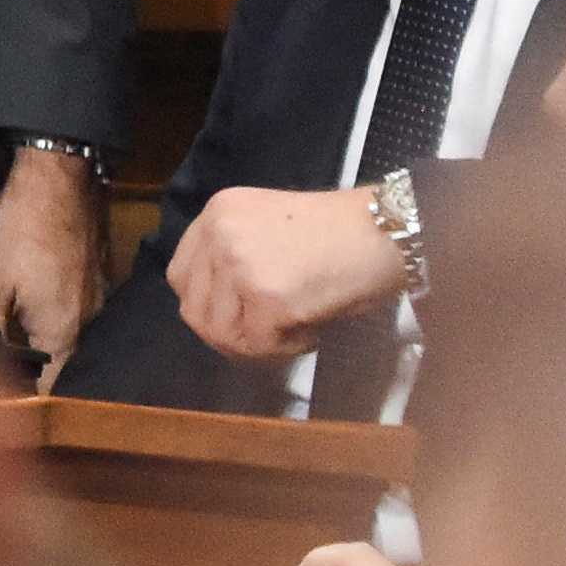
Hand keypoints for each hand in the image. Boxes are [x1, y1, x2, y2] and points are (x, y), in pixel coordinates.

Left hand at [0, 144, 102, 376]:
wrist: (59, 174)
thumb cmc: (24, 224)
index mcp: (63, 332)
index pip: (47, 386)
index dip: (22, 394)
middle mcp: (89, 324)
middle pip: (60, 364)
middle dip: (31, 367)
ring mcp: (98, 300)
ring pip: (69, 337)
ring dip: (43, 340)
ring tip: (11, 331)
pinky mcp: (98, 278)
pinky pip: (77, 312)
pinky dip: (54, 315)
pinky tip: (33, 301)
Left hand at [165, 182, 410, 362]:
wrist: (384, 231)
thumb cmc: (338, 233)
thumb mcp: (267, 229)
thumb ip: (234, 257)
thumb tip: (217, 313)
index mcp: (216, 214)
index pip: (180, 276)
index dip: (208, 307)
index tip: (239, 319)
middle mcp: (219, 235)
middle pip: (194, 310)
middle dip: (229, 334)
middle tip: (268, 338)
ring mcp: (240, 266)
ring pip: (222, 335)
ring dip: (258, 345)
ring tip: (296, 330)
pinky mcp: (268, 299)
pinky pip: (258, 348)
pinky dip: (285, 351)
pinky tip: (311, 332)